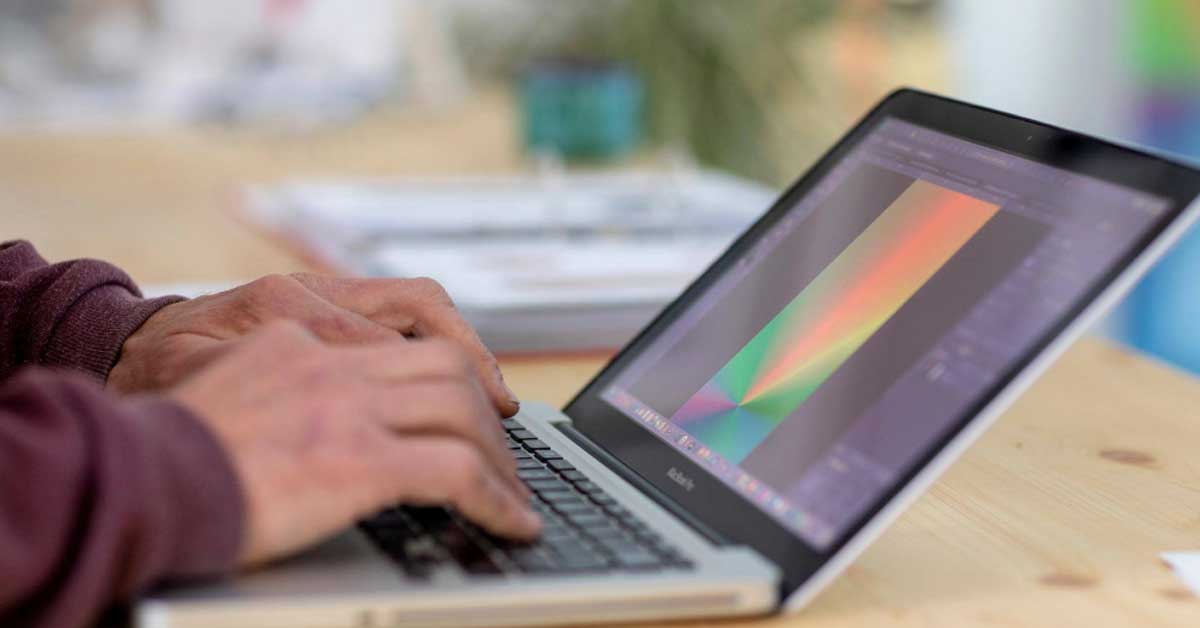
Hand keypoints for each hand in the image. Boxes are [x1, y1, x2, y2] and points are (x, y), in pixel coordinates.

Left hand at [110, 273, 517, 416]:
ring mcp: (325, 290)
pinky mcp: (331, 297)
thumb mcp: (198, 388)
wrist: (130, 347)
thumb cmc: (161, 379)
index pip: (378, 342)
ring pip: (420, 302)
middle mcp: (311, 289)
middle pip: (416, 308)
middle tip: (502, 412)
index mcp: (280, 305)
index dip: (428, 390)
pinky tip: (460, 374)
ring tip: (497, 396)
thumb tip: (335, 396)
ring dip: (466, 348)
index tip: (462, 437)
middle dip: (469, 361)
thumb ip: (261, 382)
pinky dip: (441, 338)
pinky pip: (404, 306)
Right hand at [168, 321, 539, 566]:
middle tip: (505, 441)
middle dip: (487, 401)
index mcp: (296, 327)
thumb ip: (285, 373)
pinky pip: (455, 471)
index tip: (479, 388)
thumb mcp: (226, 378)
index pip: (403, 312)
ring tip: (513, 491)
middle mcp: (327, 356)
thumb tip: (328, 405)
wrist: (124, 475)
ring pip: (461, 409)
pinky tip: (511, 522)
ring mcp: (345, 405)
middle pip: (444, 359)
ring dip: (498, 456)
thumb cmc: (162, 442)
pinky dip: (495, 498)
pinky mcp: (355, 460)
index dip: (457, 352)